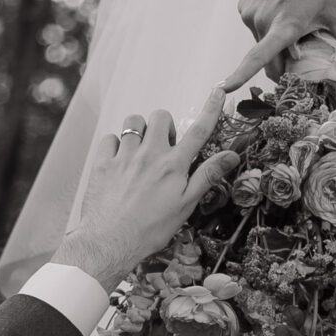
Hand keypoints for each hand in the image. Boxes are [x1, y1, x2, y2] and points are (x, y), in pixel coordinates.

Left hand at [52, 87, 238, 292]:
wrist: (110, 242)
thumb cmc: (151, 229)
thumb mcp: (186, 205)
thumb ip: (207, 176)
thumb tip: (232, 155)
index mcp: (174, 166)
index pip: (198, 131)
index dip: (210, 109)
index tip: (217, 92)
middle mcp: (150, 154)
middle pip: (161, 117)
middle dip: (165, 125)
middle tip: (164, 147)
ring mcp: (124, 157)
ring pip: (134, 122)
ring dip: (140, 131)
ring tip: (140, 151)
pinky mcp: (103, 163)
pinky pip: (110, 138)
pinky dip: (115, 145)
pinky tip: (118, 162)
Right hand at [221, 0, 335, 92]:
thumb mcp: (335, 9)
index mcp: (284, 25)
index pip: (258, 57)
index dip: (241, 75)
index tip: (225, 87)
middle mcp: (261, 21)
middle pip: (267, 59)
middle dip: (282, 62)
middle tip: (301, 49)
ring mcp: (250, 12)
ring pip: (261, 42)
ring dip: (275, 42)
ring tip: (293, 18)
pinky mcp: (244, 4)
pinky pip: (255, 26)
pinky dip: (267, 26)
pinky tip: (281, 7)